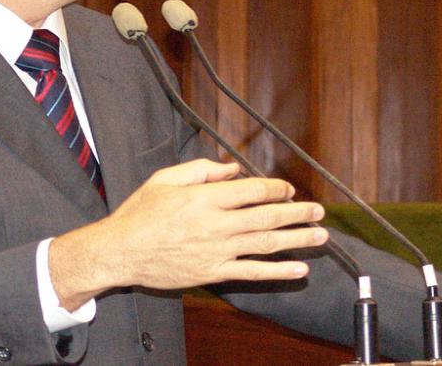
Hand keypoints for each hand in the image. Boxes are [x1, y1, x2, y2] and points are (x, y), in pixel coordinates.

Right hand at [47, 159, 328, 308]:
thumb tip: (234, 168)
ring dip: (297, 240)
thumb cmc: (141, 212)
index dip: (276, 189)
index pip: (253, 191)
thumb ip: (202, 170)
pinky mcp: (213, 273)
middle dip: (297, 213)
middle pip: (267, 217)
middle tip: (318, 212)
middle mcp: (216, 224)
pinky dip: (277, 271)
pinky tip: (298, 269)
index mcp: (205, 197)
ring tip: (320, 237)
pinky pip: (252, 273)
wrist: (120, 252)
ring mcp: (217, 251)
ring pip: (265, 244)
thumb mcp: (166, 178)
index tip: (289, 190)